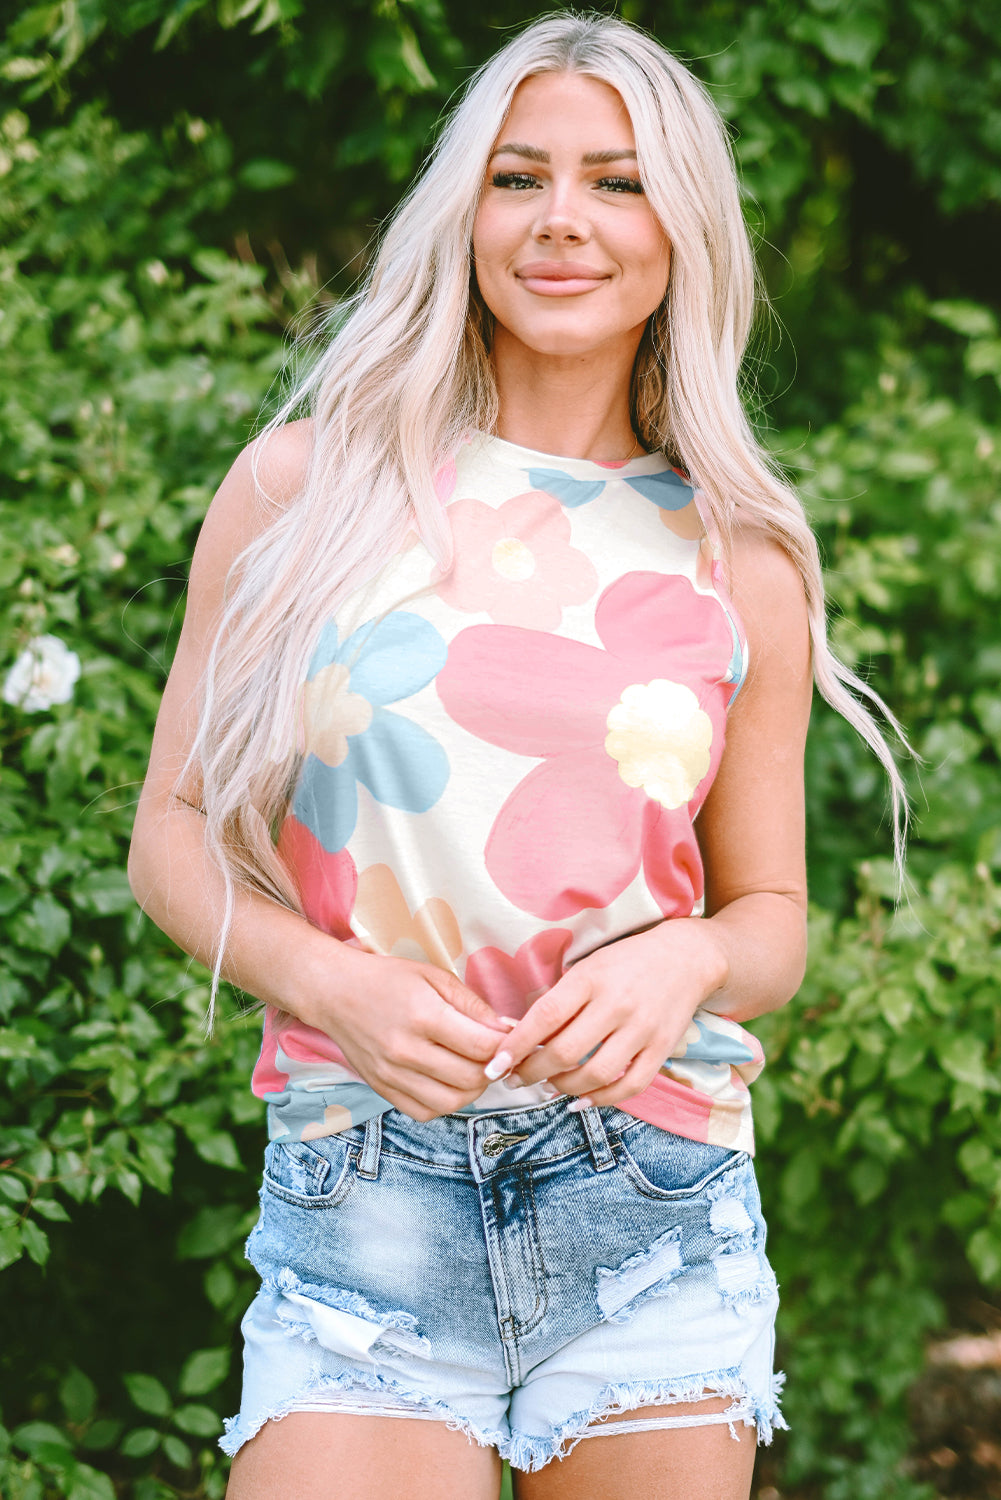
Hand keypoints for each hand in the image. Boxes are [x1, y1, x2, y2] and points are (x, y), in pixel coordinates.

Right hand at [307, 944, 510, 1121]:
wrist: (334, 992)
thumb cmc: (387, 979)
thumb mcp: (434, 976)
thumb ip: (473, 1004)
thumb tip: (507, 1030)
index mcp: (423, 1015)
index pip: (483, 1046)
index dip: (506, 1045)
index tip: (511, 1038)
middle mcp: (406, 1050)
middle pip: (472, 1078)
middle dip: (494, 1069)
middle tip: (497, 1054)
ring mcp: (391, 1074)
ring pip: (451, 1102)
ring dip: (473, 1090)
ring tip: (474, 1068)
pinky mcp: (381, 1089)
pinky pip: (425, 1112)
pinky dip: (445, 1103)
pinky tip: (448, 1081)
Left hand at [483, 919, 727, 1109]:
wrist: (685, 958)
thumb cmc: (624, 963)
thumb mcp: (587, 967)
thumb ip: (557, 1000)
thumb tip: (516, 1035)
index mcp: (591, 978)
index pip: (546, 1017)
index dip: (517, 1045)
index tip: (495, 1065)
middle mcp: (617, 1004)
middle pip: (566, 1051)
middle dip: (533, 1072)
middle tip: (517, 1078)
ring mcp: (642, 1028)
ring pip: (595, 1074)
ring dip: (563, 1088)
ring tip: (549, 1086)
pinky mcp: (662, 1048)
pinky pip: (630, 1086)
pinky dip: (602, 1100)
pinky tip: (581, 1100)